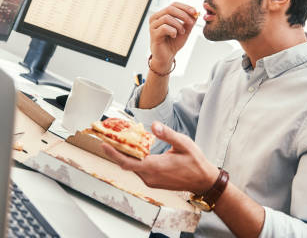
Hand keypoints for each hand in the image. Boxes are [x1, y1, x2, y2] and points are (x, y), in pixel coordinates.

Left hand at [102, 121, 218, 193]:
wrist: (203, 181)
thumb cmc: (195, 163)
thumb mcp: (184, 144)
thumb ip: (168, 134)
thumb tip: (154, 126)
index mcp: (155, 167)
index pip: (127, 162)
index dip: (113, 154)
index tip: (103, 144)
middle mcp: (150, 176)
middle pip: (126, 164)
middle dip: (116, 151)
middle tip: (108, 138)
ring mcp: (151, 181)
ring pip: (132, 167)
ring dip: (125, 156)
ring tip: (119, 142)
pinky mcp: (153, 182)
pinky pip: (138, 170)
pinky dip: (134, 160)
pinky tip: (134, 151)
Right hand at [148, 2, 197, 71]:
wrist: (167, 56)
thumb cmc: (174, 42)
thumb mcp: (185, 30)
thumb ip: (189, 22)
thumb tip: (196, 13)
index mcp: (162, 14)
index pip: (174, 5)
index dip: (185, 7)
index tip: (195, 12)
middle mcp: (156, 18)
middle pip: (170, 9)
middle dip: (183, 15)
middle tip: (191, 22)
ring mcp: (153, 25)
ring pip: (167, 18)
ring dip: (178, 25)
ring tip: (182, 32)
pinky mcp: (153, 34)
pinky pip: (164, 28)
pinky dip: (173, 31)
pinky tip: (174, 35)